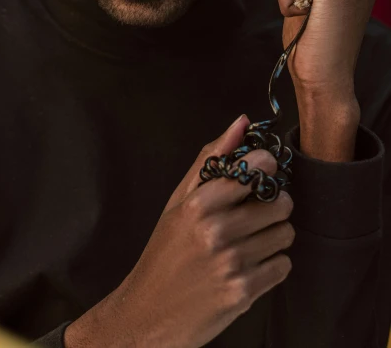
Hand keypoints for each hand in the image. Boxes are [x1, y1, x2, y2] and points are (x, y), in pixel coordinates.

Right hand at [65, 115, 294, 347]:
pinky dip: (273, 265)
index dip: (265, 168)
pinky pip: (284, 266)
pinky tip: (251, 265)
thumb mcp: (179, 201)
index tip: (260, 173)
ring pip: (285, 234)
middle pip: (280, 203)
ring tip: (251, 241)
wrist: (148, 312)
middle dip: (273, 205)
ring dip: (274, 236)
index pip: (255, 169)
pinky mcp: (243, 293)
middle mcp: (216, 231)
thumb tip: (241, 122)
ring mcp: (232, 264)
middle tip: (255, 213)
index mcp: (199, 203)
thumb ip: (212, 159)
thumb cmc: (165, 252)